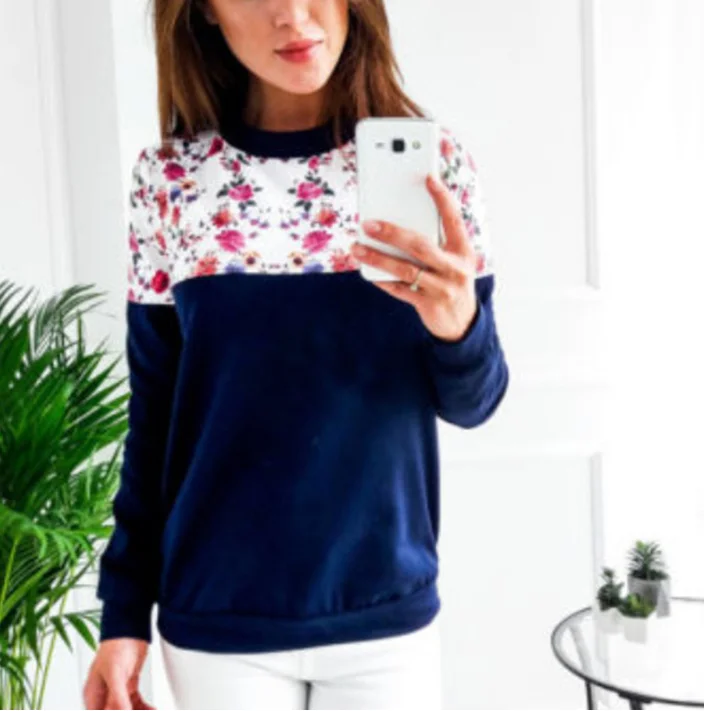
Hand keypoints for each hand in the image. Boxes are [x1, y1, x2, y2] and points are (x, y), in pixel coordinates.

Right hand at [83, 639, 153, 709]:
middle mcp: (104, 695)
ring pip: (126, 710)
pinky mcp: (129, 685)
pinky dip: (144, 707)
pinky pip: (136, 703)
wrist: (131, 628)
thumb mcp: (115, 673)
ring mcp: (118, 691)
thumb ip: (117, 697)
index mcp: (94, 695)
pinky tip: (151, 708)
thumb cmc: (116, 645)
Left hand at [352, 174, 477, 342]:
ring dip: (378, 258)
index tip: (429, 177)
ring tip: (357, 248)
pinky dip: (383, 280)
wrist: (461, 322)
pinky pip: (400, 290)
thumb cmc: (450, 280)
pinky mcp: (428, 305)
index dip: (442, 198)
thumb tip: (398, 224)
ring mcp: (442, 288)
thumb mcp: (453, 259)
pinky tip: (368, 272)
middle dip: (393, 233)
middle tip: (368, 224)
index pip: (454, 219)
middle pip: (421, 245)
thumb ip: (436, 242)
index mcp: (464, 250)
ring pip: (405, 269)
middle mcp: (455, 268)